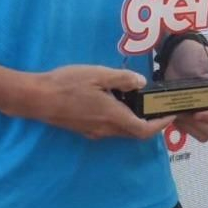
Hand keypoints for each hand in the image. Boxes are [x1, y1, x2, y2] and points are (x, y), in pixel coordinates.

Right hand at [22, 65, 173, 139]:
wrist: (37, 98)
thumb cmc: (67, 84)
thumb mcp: (98, 74)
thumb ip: (123, 79)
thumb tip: (141, 83)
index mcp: (113, 117)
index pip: (144, 130)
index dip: (161, 125)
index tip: (171, 115)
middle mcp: (105, 130)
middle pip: (134, 132)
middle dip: (150, 122)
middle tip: (158, 106)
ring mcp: (93, 132)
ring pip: (121, 130)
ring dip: (134, 120)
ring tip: (138, 100)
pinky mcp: (84, 129)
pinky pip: (108, 127)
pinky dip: (119, 118)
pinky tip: (115, 100)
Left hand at [166, 41, 207, 142]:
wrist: (177, 55)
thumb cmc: (197, 56)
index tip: (198, 113)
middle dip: (201, 125)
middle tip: (186, 113)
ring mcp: (202, 114)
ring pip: (204, 135)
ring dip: (191, 128)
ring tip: (180, 114)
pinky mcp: (188, 118)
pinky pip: (190, 132)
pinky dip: (183, 128)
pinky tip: (175, 115)